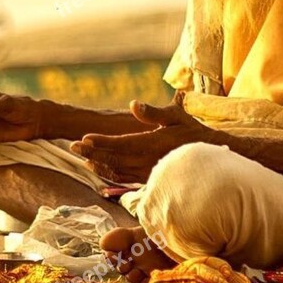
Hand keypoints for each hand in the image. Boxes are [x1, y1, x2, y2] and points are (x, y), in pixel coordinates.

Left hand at [70, 93, 214, 182]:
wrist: (210, 155)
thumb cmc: (192, 131)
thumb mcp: (175, 116)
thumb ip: (153, 112)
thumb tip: (134, 104)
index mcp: (151, 143)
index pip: (120, 143)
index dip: (101, 141)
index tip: (84, 138)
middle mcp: (147, 160)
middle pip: (113, 158)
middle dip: (92, 152)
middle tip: (72, 146)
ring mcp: (147, 171)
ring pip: (117, 170)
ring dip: (98, 163)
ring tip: (82, 157)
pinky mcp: (149, 178)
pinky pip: (125, 177)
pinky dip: (110, 173)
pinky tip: (101, 169)